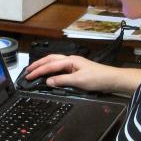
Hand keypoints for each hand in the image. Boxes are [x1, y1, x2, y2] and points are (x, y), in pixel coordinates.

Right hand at [23, 54, 140, 95]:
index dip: (38, 70)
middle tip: (27, 71)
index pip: (50, 65)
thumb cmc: (98, 78)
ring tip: (34, 70)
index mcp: (70, 60)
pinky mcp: (76, 70)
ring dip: (44, 66)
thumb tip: (48, 81)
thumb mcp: (79, 81)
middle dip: (38, 65)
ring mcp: (74, 65)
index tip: (28, 76)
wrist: (113, 80)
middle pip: (50, 60)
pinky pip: (60, 68)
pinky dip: (51, 70)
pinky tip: (48, 74)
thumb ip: (62, 80)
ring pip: (54, 62)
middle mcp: (71, 60)